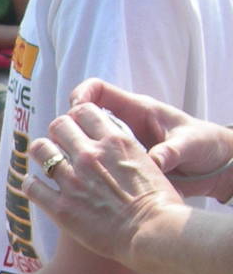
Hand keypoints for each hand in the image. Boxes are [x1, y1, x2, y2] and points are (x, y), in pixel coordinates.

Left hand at [24, 105, 189, 270]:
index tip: (76, 126)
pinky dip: (30, 183)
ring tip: (43, 160)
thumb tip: (119, 147)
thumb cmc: (160, 202)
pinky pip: (32, 187)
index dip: (76, 116)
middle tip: (58, 143)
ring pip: (41, 151)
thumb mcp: (148, 162)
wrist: (153, 232)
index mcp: (115, 141)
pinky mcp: (61, 207)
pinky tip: (33, 185)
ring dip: (40, 153)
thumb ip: (127, 151)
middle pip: (59, 125)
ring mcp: (73, 181)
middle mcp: (91, 156)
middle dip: (56, 131)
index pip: (84, 110)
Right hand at [69, 79, 232, 195]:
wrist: (214, 166)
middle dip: (66, 126)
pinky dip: (81, 169)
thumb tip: (154, 162)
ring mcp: (119, 146)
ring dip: (68, 149)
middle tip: (61, 143)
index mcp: (139, 111)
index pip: (99, 91)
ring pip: (81, 141)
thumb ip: (169, 151)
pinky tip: (77, 182)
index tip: (73, 111)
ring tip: (61, 163)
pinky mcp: (119, 164)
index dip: (81, 95)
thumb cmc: (205, 147)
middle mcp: (124, 126)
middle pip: (80, 116)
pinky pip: (93, 162)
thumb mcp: (189, 145)